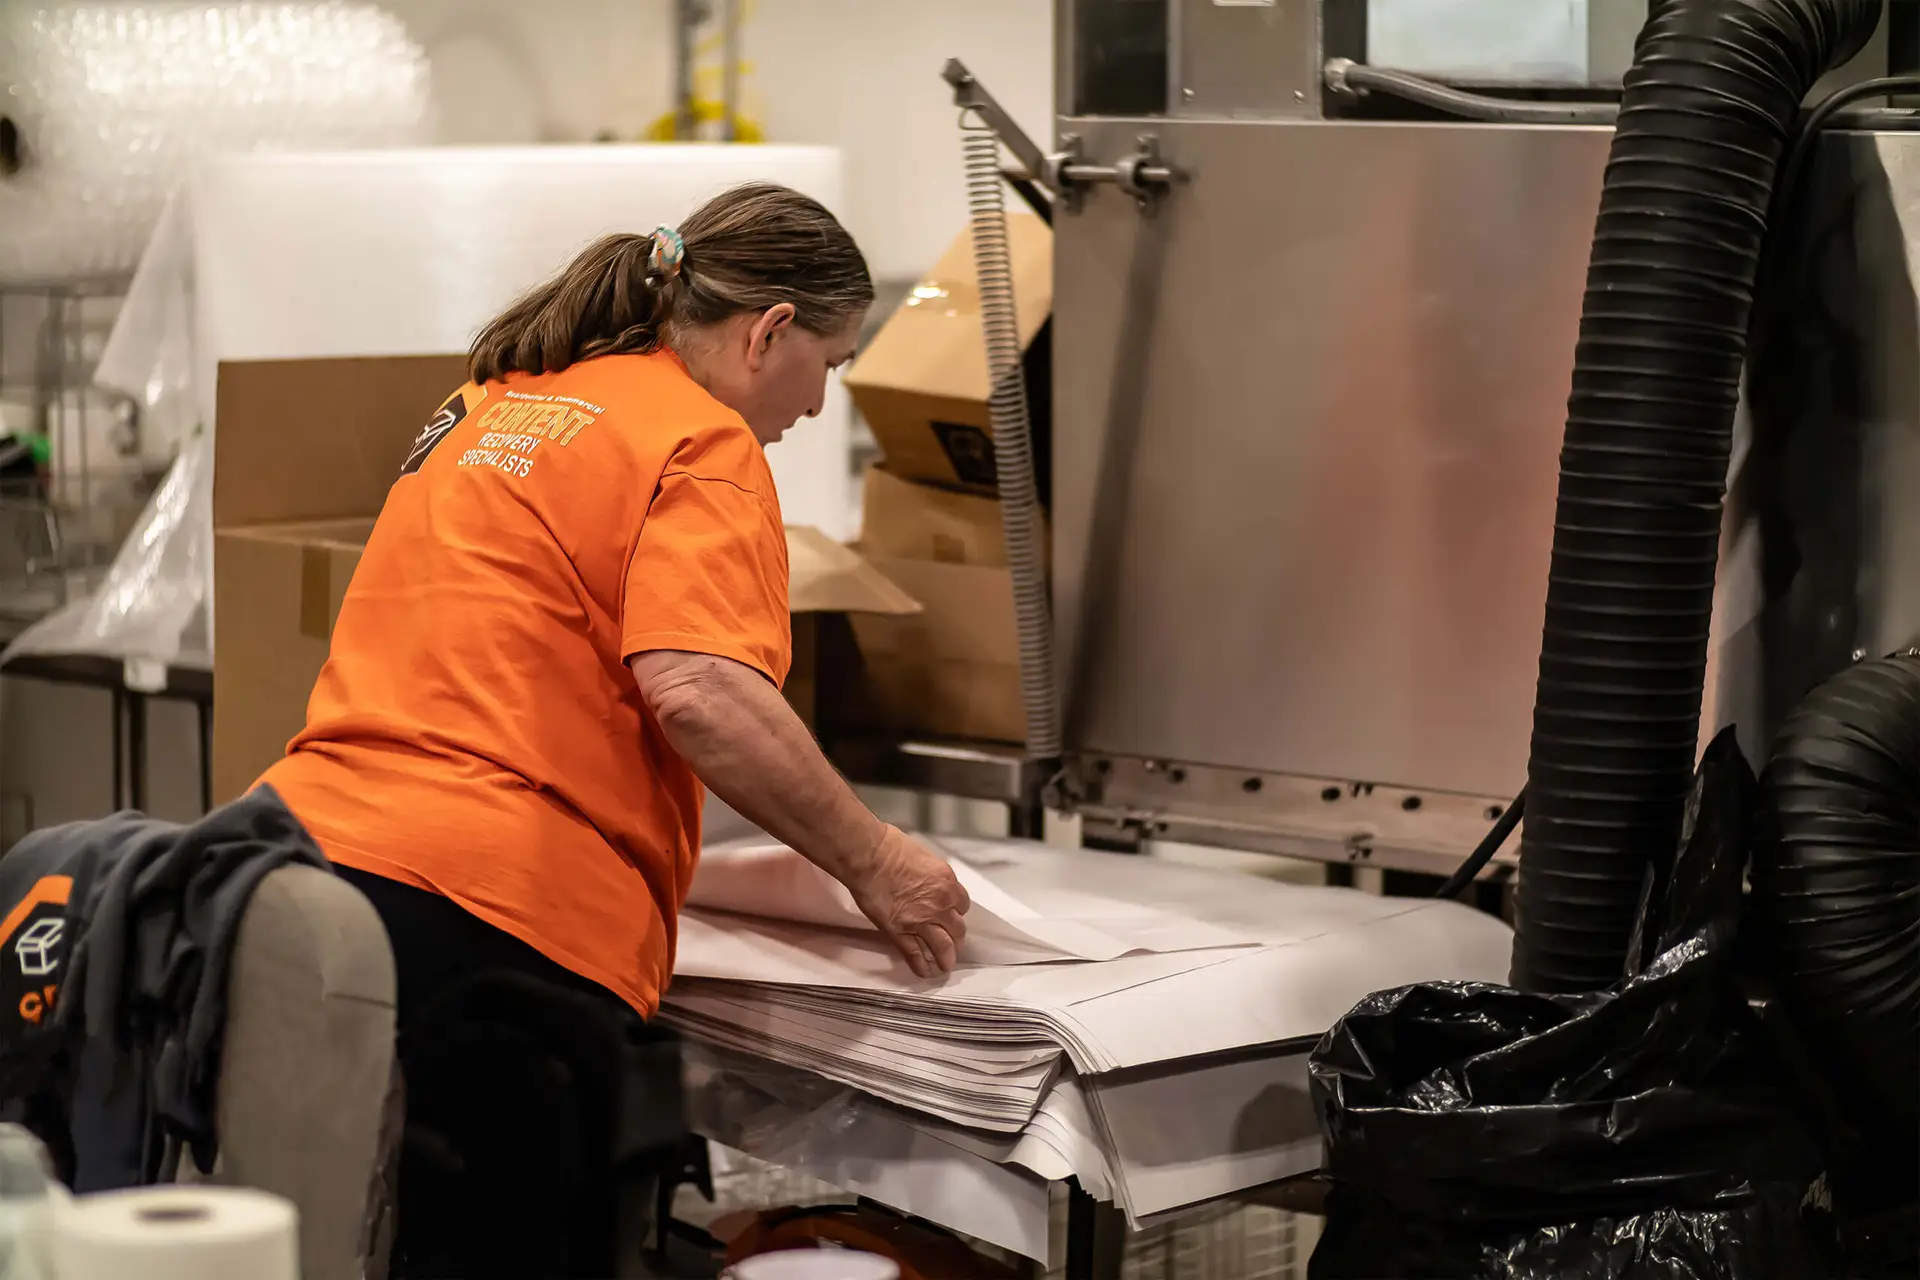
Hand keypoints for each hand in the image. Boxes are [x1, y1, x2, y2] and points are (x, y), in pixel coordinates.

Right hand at [846, 826, 970, 977]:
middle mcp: (940, 905)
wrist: (868, 856)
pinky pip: (915, 955)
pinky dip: (921, 966)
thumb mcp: (924, 857)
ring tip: (945, 965)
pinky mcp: (900, 932)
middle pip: (957, 930)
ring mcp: (921, 921)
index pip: (963, 905)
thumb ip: (931, 876)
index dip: (956, 911)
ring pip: (942, 947)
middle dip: (956, 938)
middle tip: (953, 944)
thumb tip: (927, 882)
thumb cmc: (890, 847)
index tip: (951, 915)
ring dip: (946, 959)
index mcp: (947, 883)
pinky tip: (924, 971)